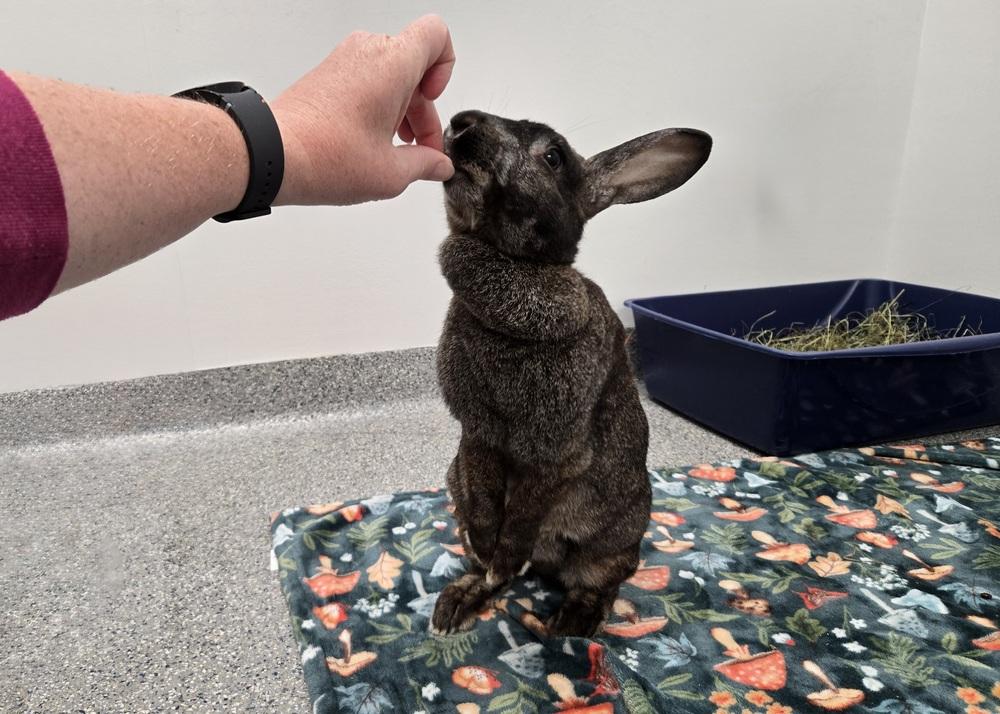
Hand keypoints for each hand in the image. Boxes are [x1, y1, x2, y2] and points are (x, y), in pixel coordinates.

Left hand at [272, 14, 455, 205]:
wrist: (272, 154)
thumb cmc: (325, 154)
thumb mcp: (391, 172)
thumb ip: (425, 164)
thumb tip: (437, 165)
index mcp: (393, 63)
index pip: (437, 35)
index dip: (446, 68)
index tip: (433, 100)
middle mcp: (368, 51)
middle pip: (415, 66)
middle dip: (423, 109)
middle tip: (421, 149)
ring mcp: (345, 60)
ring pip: (391, 75)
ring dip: (402, 110)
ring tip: (395, 150)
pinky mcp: (328, 74)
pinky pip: (367, 80)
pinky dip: (378, 107)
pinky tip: (372, 144)